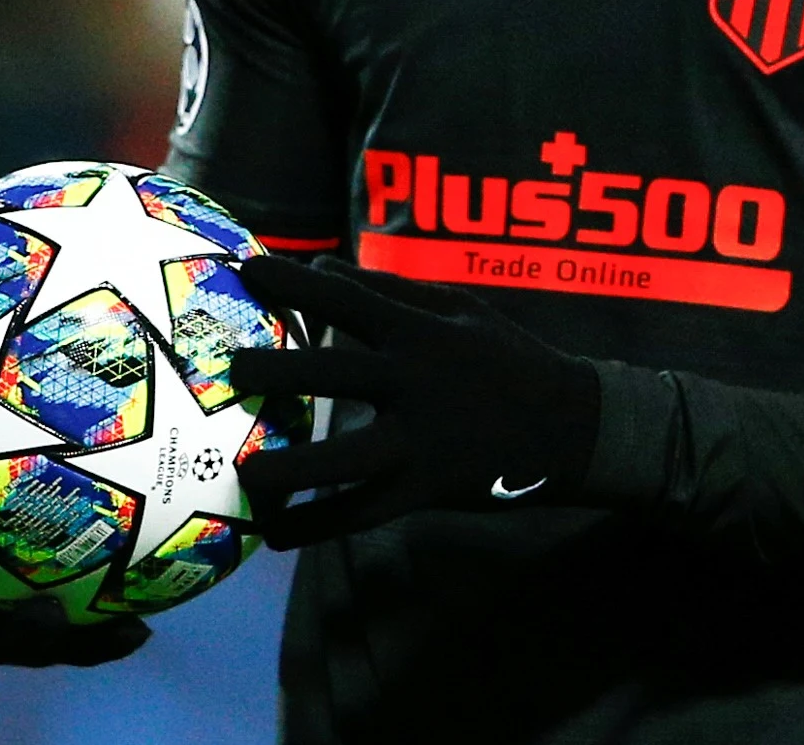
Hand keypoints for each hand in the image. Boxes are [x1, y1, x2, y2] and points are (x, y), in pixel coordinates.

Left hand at [228, 256, 600, 549]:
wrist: (572, 426)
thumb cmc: (506, 358)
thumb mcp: (459, 309)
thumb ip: (389, 290)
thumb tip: (319, 270)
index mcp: (422, 332)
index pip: (348, 299)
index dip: (294, 283)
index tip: (245, 270)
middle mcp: (417, 383)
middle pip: (334, 375)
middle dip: (277, 372)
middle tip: (231, 371)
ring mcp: (421, 441)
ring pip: (345, 460)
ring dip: (290, 468)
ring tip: (244, 473)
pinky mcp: (425, 488)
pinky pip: (361, 514)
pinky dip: (317, 527)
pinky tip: (276, 534)